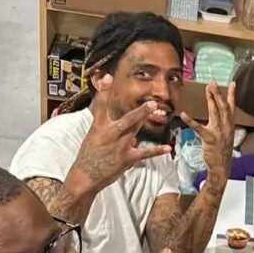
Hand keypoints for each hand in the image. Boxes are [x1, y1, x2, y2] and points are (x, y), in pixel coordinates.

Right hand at [75, 75, 171, 191]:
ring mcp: (120, 146)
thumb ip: (103, 124)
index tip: (107, 77)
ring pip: (135, 130)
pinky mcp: (127, 158)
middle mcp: (110, 134)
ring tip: (156, 111)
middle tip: (151, 103)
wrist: (86, 175)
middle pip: (126, 119)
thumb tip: (110, 116)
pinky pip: (145, 153)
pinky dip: (157, 151)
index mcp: (99, 127)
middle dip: (139, 111)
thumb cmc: (89, 155)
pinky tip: (167, 148)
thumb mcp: (92, 136)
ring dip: (144, 119)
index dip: (103, 91)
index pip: (100, 105)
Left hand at [180, 81, 236, 180]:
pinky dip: (190, 121)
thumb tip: (217, 114)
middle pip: (224, 107)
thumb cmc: (221, 152)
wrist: (222, 167)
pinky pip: (199, 128)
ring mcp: (219, 132)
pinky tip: (183, 114)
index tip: (232, 83)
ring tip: (207, 89)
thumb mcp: (225, 136)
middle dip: (218, 93)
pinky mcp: (210, 139)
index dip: (232, 95)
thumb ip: (222, 124)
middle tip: (212, 82)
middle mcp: (227, 127)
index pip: (231, 107)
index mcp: (230, 126)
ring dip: (211, 99)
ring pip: (216, 112)